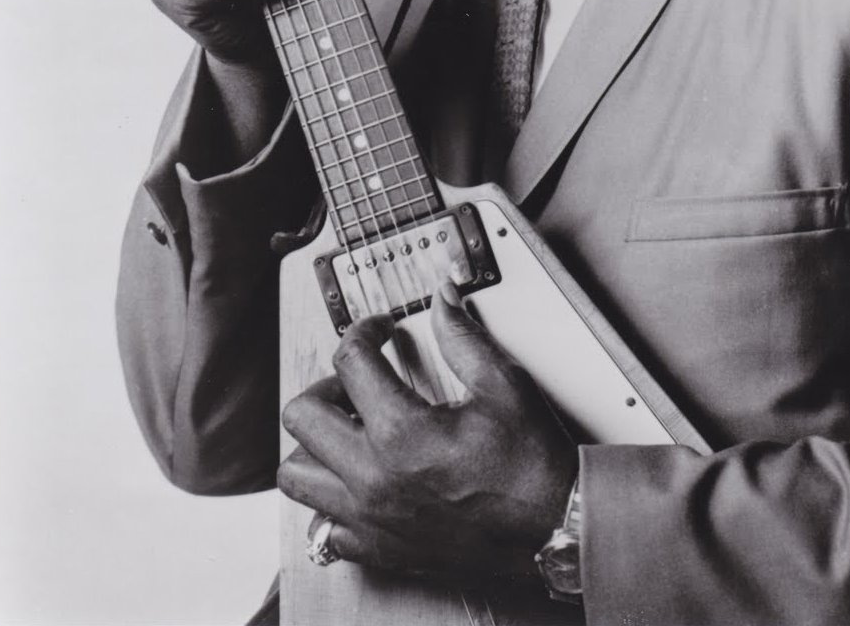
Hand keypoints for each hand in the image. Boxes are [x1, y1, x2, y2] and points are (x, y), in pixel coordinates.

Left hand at [278, 280, 577, 585]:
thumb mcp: (502, 384)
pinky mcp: (377, 547)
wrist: (552, 527)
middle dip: (327, 384)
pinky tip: (358, 476)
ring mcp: (369, 518)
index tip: (378, 331)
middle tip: (358, 379)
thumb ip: (461, 336)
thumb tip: (442, 300)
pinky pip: (323, 523)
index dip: (363, 332)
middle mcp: (373, 479)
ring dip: (315, 442)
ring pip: (297, 474)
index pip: (350, 362)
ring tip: (348, 427)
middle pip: (303, 416)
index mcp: (401, 433)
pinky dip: (330, 495)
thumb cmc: (530, 465)